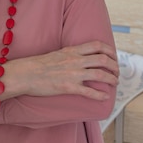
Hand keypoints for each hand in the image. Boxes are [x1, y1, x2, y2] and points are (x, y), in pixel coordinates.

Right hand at [2, 41, 118, 100]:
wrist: (25, 73)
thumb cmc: (38, 64)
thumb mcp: (57, 53)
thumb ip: (70, 54)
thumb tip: (80, 57)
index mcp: (72, 50)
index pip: (97, 45)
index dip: (109, 50)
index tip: (113, 55)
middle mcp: (75, 60)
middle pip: (103, 59)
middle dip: (114, 66)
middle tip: (117, 72)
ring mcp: (73, 74)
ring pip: (100, 75)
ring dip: (111, 79)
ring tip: (114, 83)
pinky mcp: (69, 87)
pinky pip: (90, 92)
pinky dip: (100, 95)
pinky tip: (105, 97)